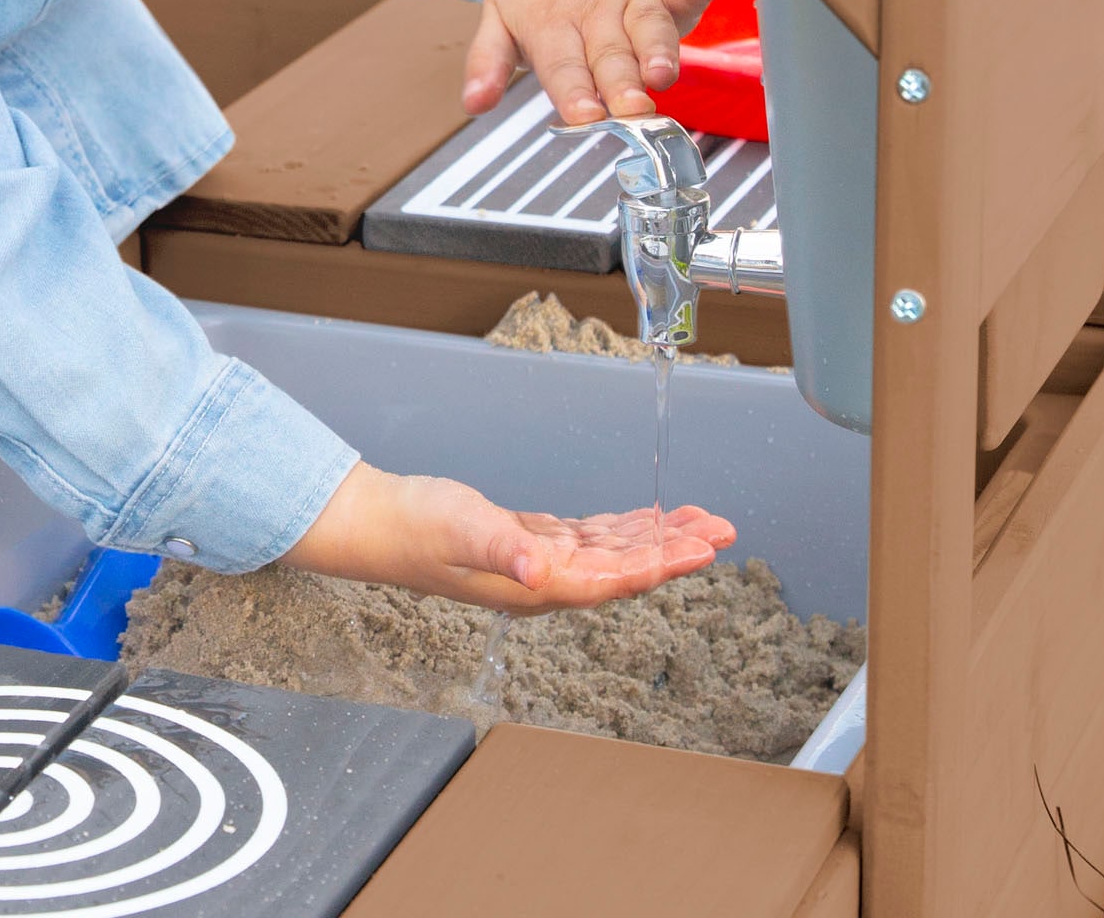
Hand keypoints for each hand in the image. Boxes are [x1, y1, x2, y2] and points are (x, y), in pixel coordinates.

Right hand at [281, 462, 735, 612]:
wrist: (380, 523)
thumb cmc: (415, 528)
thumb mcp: (459, 529)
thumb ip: (500, 545)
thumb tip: (536, 564)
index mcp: (538, 584)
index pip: (616, 578)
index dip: (663, 562)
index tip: (704, 547)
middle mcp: (547, 579)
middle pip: (628, 566)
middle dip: (677, 546)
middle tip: (723, 527)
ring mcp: (540, 560)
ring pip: (615, 550)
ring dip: (658, 534)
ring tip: (699, 520)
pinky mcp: (530, 540)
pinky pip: (591, 537)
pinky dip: (623, 525)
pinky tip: (643, 519)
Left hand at [467, 0, 732, 125]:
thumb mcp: (498, 20)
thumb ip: (487, 62)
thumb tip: (473, 103)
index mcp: (549, 24)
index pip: (562, 66)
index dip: (574, 92)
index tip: (584, 117)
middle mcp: (592, 13)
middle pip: (609, 54)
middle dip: (621, 84)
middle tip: (631, 110)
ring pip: (647, 27)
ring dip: (659, 50)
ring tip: (665, 74)